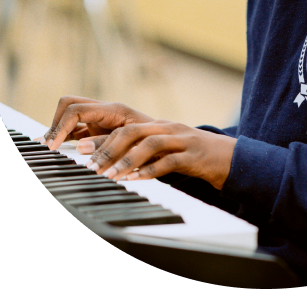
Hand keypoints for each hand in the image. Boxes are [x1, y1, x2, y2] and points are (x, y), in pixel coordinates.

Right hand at [38, 96, 154, 152]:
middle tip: (49, 145)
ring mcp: (99, 119)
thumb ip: (107, 143)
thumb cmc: (153, 141)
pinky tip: (56, 150)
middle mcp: (103, 110)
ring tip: (47, 149)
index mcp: (112, 109)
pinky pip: (75, 130)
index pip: (76, 109)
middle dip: (56, 122)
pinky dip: (64, 138)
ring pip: (70, 117)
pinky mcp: (98, 131)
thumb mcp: (133, 142)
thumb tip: (79, 145)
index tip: (52, 146)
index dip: (61, 126)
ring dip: (58, 130)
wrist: (165, 144)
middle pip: (69, 104)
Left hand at [85, 120, 236, 189]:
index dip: (101, 140)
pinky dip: (151, 171)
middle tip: (92, 167)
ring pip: (150, 144)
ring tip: (111, 176)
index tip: (81, 154)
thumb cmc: (190, 155)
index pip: (124, 128)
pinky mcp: (193, 155)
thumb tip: (109, 163)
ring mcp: (182, 140)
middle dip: (109, 149)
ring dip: (127, 160)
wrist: (226, 156)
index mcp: (157, 125)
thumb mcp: (165, 150)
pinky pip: (170, 161)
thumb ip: (141, 152)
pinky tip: (137, 180)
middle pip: (133, 131)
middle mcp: (168, 128)